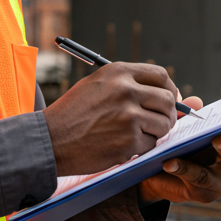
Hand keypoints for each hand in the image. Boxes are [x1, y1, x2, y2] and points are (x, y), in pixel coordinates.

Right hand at [44, 62, 179, 176]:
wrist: (50, 140)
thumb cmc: (73, 113)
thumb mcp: (98, 85)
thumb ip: (129, 84)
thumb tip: (168, 93)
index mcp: (118, 72)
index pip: (161, 75)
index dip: (170, 88)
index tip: (170, 98)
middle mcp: (126, 90)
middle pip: (168, 99)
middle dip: (168, 113)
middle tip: (159, 122)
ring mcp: (128, 116)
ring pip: (164, 124)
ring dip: (156, 132)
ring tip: (136, 134)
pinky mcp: (129, 141)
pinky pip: (151, 144)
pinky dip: (142, 148)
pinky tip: (122, 145)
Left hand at [140, 97, 220, 204]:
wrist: (163, 175)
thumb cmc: (180, 146)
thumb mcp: (184, 128)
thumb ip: (189, 115)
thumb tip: (196, 102)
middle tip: (219, 137)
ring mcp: (220, 183)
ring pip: (209, 174)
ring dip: (193, 165)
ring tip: (178, 156)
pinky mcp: (205, 196)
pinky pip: (193, 182)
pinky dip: (180, 171)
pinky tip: (167, 163)